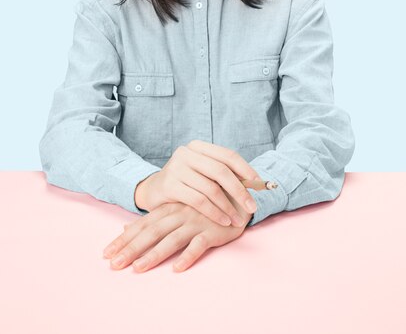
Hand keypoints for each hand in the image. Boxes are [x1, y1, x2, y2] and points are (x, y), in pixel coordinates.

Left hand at [103, 199, 251, 272]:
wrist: (237, 198)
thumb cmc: (203, 207)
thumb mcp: (176, 210)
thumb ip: (152, 219)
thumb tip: (125, 227)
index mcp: (169, 209)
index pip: (142, 225)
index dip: (124, 239)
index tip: (106, 253)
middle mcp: (179, 214)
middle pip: (152, 232)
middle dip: (131, 248)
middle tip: (114, 264)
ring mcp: (196, 221)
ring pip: (172, 239)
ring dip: (155, 254)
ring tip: (138, 269)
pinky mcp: (213, 230)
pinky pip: (199, 244)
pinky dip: (189, 255)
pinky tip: (177, 268)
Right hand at [135, 140, 259, 227]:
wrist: (153, 191)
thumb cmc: (184, 182)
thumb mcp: (201, 172)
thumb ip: (221, 174)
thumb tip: (254, 182)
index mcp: (198, 146)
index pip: (227, 155)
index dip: (246, 169)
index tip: (259, 184)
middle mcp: (186, 153)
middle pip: (221, 171)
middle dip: (240, 190)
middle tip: (252, 207)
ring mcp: (176, 168)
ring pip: (211, 188)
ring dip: (228, 206)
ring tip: (238, 219)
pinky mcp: (170, 185)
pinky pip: (198, 201)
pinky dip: (214, 212)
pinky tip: (223, 220)